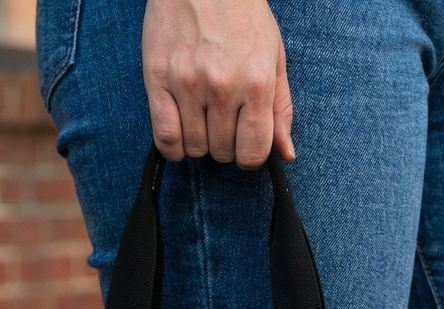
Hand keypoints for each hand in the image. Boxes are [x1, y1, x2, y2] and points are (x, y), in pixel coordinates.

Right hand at [142, 0, 294, 168]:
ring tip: (202, 119)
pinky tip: (181, 133)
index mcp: (256, 83)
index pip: (253, 152)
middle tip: (223, 121)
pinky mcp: (157, 79)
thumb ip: (281, 109)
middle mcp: (222, 87)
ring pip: (194, 148)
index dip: (250, 156)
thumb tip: (286, 154)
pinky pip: (164, 137)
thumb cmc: (242, 17)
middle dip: (225, 145)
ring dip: (199, 142)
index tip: (246, 145)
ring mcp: (187, 84)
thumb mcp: (274, 58)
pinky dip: (173, 147)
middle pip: (222, 152)